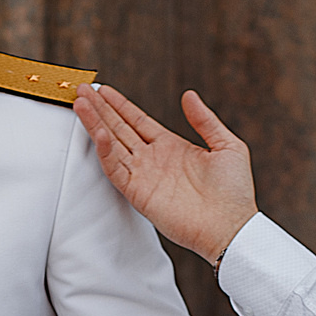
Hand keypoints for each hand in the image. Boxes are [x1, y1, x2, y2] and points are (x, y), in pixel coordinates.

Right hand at [71, 85, 258, 266]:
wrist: (231, 226)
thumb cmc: (235, 192)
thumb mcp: (227, 146)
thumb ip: (205, 120)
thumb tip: (189, 95)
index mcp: (171, 147)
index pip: (137, 120)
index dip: (119, 104)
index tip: (102, 89)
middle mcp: (153, 160)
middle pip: (119, 128)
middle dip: (99, 109)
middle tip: (81, 89)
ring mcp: (143, 176)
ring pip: (111, 144)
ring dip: (95, 124)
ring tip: (80, 103)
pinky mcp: (138, 193)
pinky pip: (116, 169)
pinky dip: (105, 151)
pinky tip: (97, 132)